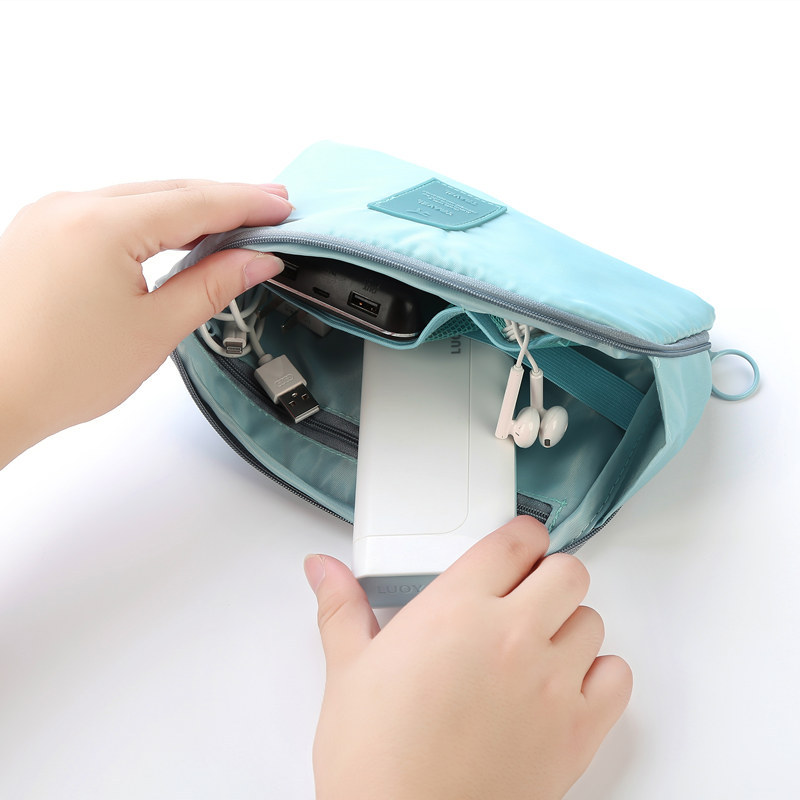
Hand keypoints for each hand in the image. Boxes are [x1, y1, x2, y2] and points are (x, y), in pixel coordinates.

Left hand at [0, 180, 290, 466]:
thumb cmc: (58, 373)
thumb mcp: (155, 330)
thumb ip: (212, 285)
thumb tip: (256, 260)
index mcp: (102, 226)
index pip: (195, 203)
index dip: (246, 204)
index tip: (282, 208)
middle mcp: (71, 206)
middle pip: (169, 190)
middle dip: (223, 198)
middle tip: (270, 205)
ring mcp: (51, 215)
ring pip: (138, 197)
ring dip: (188, 208)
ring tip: (233, 219)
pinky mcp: (41, 230)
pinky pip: (109, 210)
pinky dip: (150, 219)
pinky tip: (176, 231)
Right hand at [305, 516, 632, 799]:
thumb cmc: (374, 759)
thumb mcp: (348, 669)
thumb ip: (342, 607)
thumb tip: (323, 570)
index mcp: (455, 608)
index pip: (516, 540)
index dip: (520, 537)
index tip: (514, 549)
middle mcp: (510, 635)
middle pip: (568, 571)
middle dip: (548, 576)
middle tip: (524, 596)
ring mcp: (550, 682)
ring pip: (592, 619)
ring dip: (569, 625)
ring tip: (536, 646)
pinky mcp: (577, 730)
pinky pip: (618, 677)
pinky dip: (600, 674)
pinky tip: (565, 685)